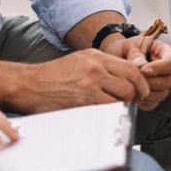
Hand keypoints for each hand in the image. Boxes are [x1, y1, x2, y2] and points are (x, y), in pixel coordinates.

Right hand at [12, 50, 152, 112]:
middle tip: (134, 101)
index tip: (141, 90)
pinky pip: (108, 108)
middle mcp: (96, 67)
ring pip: (123, 95)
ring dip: (125, 104)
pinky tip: (107, 114)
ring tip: (119, 108)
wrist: (28, 84)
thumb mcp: (79, 60)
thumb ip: (102, 66)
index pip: (131, 67)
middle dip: (137, 94)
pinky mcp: (83, 100)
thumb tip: (125, 77)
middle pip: (132, 81)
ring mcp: (90, 83)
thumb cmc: (52, 75)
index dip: (141, 81)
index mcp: (96, 56)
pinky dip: (112, 112)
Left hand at [100, 33, 170, 110]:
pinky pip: (153, 103)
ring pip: (162, 94)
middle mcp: (166, 70)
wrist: (114, 58)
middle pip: (169, 81)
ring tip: (131, 86)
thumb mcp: (127, 45)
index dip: (160, 68)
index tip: (144, 70)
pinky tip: (132, 94)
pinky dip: (142, 101)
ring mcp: (161, 84)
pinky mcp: (153, 96)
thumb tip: (141, 65)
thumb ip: (134, 53)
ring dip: (145, 93)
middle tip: (134, 80)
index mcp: (164, 52)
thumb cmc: (123, 49)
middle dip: (150, 82)